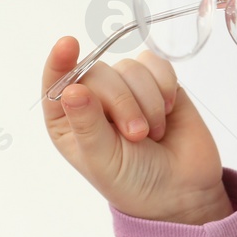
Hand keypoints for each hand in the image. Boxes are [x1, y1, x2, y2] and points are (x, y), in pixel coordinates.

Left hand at [41, 36, 231, 224]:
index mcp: (68, 120)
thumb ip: (87, 123)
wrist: (180, 192)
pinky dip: (164, 85)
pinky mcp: (156, 83)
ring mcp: (126, 89)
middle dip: (122, 102)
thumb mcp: (102, 159)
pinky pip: (156, 64)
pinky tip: (168, 110)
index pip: (56, 82)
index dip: (60, 62)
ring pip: (130, 68)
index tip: (67, 45)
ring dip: (147, 101)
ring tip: (153, 133)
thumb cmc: (132, 182)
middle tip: (137, 135)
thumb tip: (71, 90)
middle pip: (98, 71)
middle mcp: (93, 100)